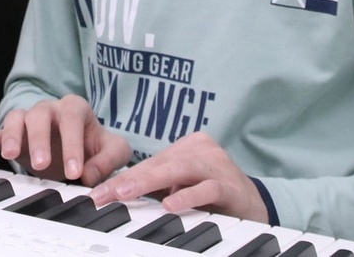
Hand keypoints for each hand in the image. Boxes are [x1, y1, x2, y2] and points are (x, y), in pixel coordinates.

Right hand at [0, 95, 129, 185]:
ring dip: (13, 136)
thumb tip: (90, 175)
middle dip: (40, 139)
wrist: (81, 149)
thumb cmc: (97, 147)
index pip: (72, 120)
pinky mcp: (14, 134)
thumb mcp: (113, 152)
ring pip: (17, 118)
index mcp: (75, 109)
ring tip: (10, 156)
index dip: (73, 144)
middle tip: (42, 165)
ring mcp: (29, 120)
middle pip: (40, 115)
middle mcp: (49, 109)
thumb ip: (108, 161)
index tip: (75, 172)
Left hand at [87, 132, 266, 221]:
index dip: (122, 178)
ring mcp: (216, 164)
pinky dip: (187, 196)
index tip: (98, 194)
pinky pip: (206, 187)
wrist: (256, 206)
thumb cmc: (214, 196)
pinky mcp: (230, 184)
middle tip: (104, 195)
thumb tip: (117, 195)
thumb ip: (156, 189)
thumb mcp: (181, 189)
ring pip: (178, 169)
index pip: (148, 163)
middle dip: (128, 180)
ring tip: (125, 194)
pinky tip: (170, 204)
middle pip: (159, 163)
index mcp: (186, 148)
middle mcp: (199, 149)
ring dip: (149, 182)